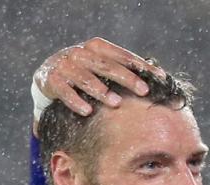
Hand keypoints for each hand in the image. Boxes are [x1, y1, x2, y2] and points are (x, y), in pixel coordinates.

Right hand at [33, 38, 166, 117]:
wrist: (48, 72)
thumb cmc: (85, 71)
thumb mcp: (103, 65)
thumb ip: (126, 68)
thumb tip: (161, 75)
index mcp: (96, 47)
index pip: (123, 56)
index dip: (141, 66)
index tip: (159, 78)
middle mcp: (80, 53)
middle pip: (107, 66)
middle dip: (127, 78)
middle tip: (143, 91)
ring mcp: (65, 66)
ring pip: (85, 78)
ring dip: (101, 91)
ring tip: (116, 103)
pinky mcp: (51, 80)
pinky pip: (64, 91)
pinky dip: (76, 101)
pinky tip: (87, 111)